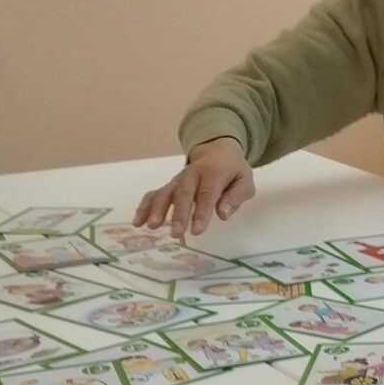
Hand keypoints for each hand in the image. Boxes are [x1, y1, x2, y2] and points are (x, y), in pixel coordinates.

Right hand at [133, 139, 254, 237]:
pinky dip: (145, 206)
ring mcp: (178, 179)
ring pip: (165, 192)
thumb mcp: (245, 181)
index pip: (206, 194)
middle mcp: (192, 174)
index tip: (196, 230)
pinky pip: (155, 193)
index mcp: (213, 172)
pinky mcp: (170, 185)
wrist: (218, 151)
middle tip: (175, 233)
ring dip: (156, 209)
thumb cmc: (233, 171)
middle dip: (178, 214)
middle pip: (183, 193)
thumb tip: (223, 214)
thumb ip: (236, 197)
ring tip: (151, 226)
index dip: (201, 212)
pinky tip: (138, 222)